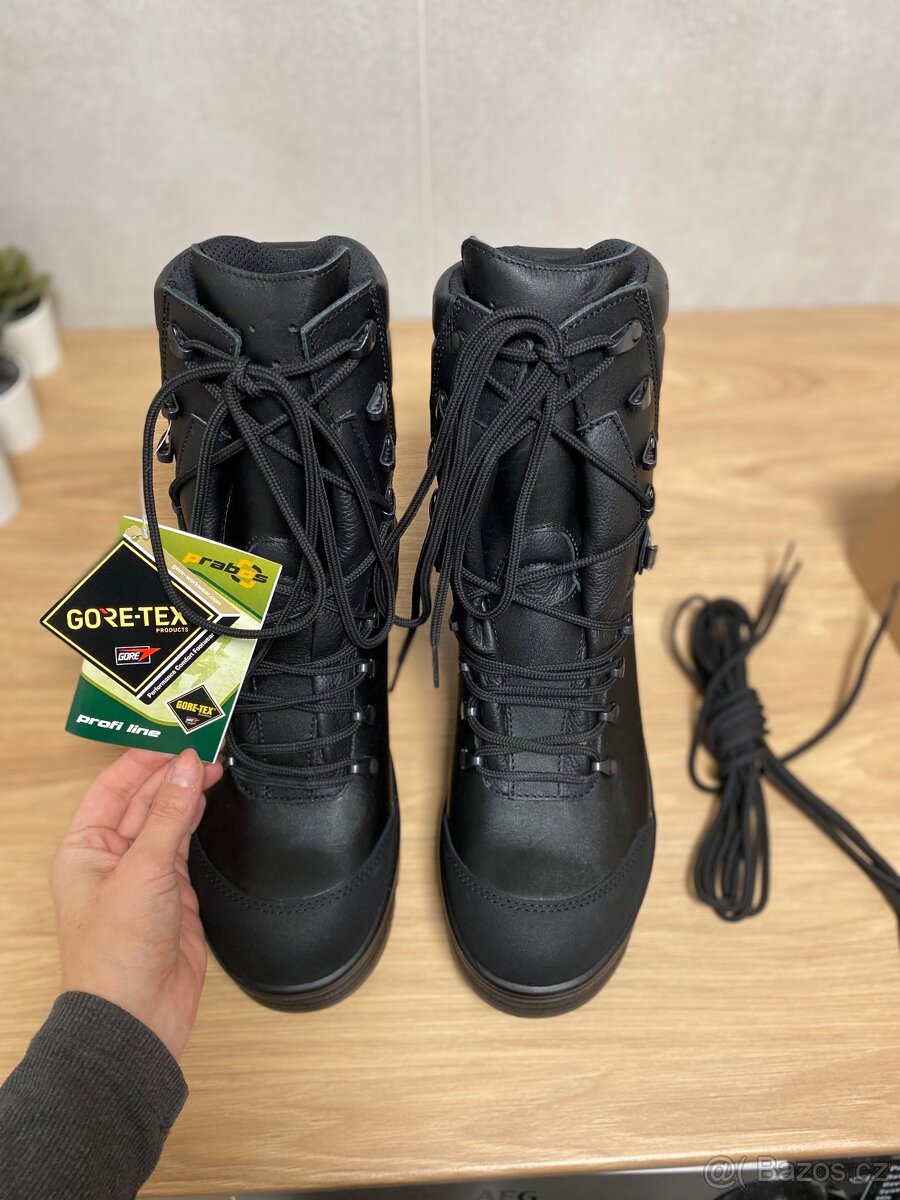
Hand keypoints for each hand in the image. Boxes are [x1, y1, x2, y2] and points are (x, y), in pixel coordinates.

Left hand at [51, 748, 222, 1059]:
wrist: (137, 1015)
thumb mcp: (144, 872)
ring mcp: (143, 877)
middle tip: (206, 749)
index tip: (176, 737)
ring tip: (214, 767)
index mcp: (83, 849)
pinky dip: (198, 822)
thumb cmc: (116, 953)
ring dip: (187, 795)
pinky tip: (210, 802)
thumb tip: (186, 768)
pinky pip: (185, 846)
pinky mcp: (173, 895)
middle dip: (171, 774)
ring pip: (166, 821)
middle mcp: (110, 859)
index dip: (142, 760)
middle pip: (142, 801)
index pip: (112, 788)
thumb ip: (169, 816)